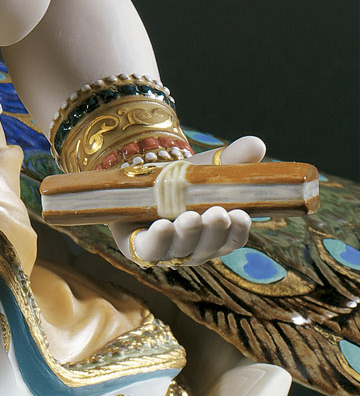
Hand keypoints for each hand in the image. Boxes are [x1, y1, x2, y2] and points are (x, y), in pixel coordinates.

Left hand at [111, 135, 264, 266]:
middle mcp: (194, 248)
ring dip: (187, 235)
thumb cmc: (182, 179)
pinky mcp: (139, 247)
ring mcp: (167, 250)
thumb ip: (233, 159)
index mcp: (216, 234)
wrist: (139, 179)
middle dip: (213, 232)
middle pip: (208, 247)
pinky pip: (149, 250)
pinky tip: (163, 226)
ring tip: (191, 217)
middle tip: (218, 214)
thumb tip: (257, 145)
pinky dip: (158, 241)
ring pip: (180, 250)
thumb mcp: (207, 167)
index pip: (232, 238)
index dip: (237, 230)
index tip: (241, 215)